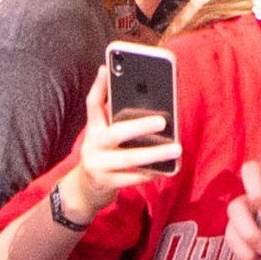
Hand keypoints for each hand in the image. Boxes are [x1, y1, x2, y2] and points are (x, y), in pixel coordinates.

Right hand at [64, 71, 179, 209]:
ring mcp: (97, 166)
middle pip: (115, 133)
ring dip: (154, 154)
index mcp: (93, 130)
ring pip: (128, 158)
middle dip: (140, 126)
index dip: (99, 86)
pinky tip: (167, 169)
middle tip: (163, 121)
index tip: (106, 68)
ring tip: (176, 149)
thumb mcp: (103, 137)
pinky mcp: (105, 184)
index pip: (92, 104)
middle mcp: (92, 145)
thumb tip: (144, 99)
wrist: (84, 191)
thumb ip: (117, 120)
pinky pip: (133, 178)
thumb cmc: (104, 157)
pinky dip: (150, 173)